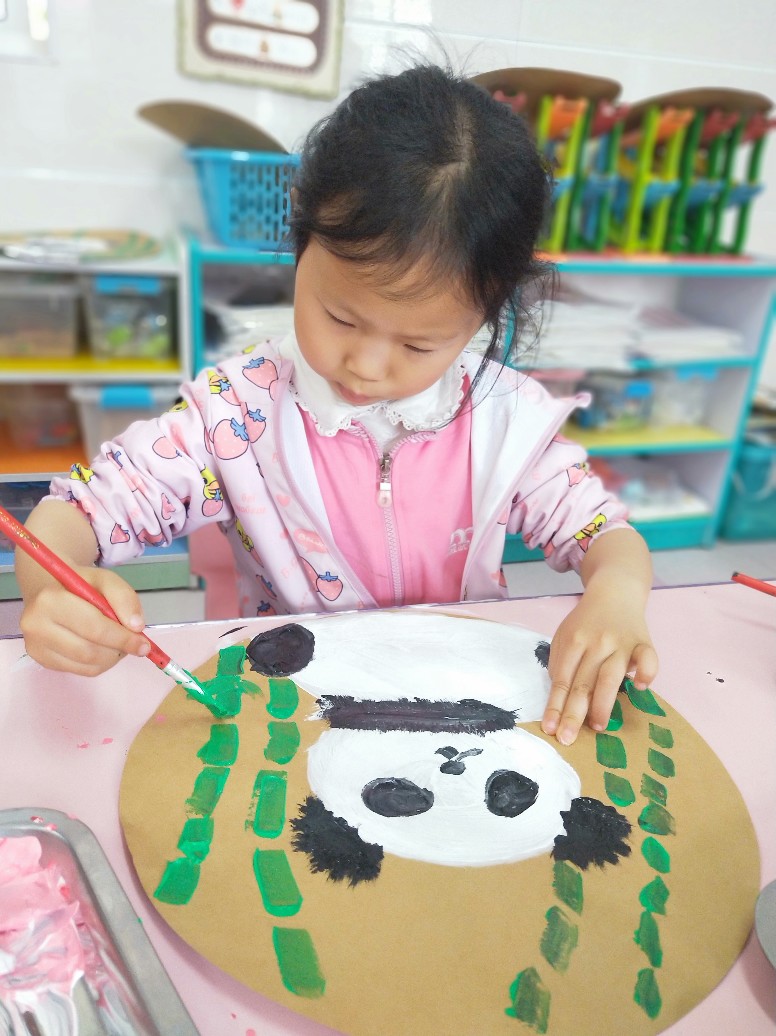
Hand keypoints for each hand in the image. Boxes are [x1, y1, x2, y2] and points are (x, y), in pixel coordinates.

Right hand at [19, 566, 150, 676]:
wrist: (51, 590)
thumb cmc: (80, 585)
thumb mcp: (105, 580)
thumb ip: (124, 598)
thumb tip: (136, 626)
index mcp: (50, 601)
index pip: (93, 627)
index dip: (122, 638)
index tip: (144, 644)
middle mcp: (36, 626)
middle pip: (89, 651)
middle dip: (118, 650)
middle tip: (135, 644)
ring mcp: (36, 647)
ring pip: (87, 665)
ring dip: (112, 658)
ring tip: (118, 643)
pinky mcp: (42, 661)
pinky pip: (81, 671)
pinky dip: (100, 663)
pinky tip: (103, 648)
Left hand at [541, 586, 657, 744]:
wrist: (615, 591)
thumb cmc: (586, 622)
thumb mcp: (565, 636)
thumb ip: (561, 665)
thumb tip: (560, 700)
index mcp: (573, 641)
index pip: (562, 680)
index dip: (556, 706)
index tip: (551, 730)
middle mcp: (596, 642)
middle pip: (583, 683)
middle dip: (574, 714)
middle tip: (568, 739)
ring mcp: (621, 642)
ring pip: (611, 676)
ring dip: (604, 703)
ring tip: (598, 727)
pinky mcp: (644, 641)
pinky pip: (648, 659)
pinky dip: (646, 673)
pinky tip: (640, 687)